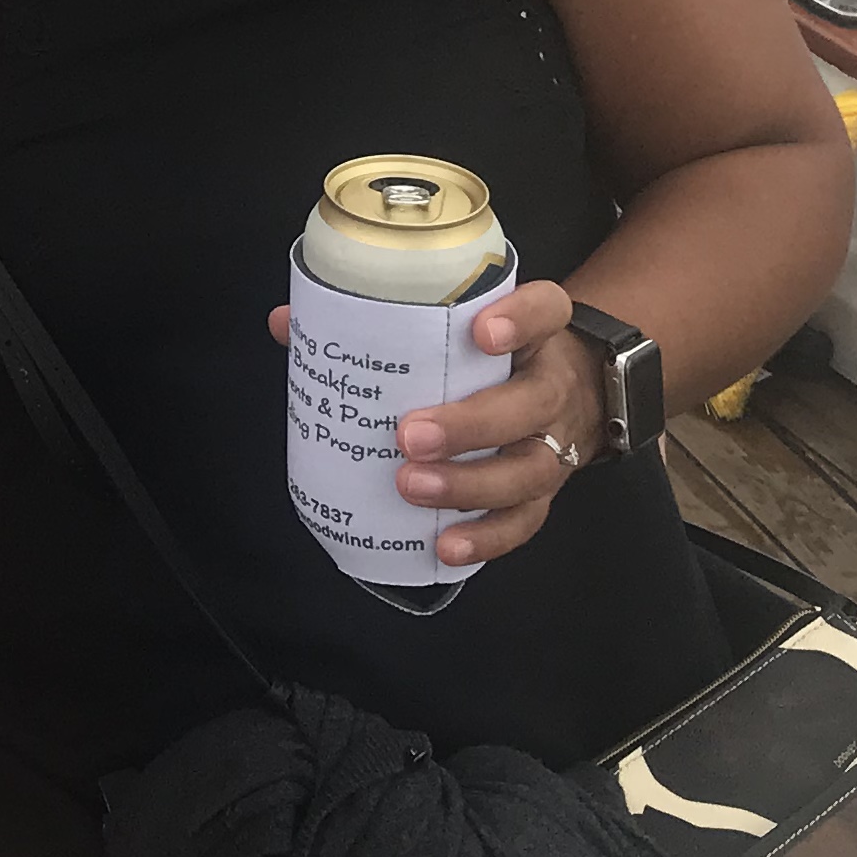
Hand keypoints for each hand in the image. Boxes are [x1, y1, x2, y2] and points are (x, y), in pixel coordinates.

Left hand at [259, 279, 601, 571]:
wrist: (569, 394)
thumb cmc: (487, 356)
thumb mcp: (454, 326)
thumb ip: (376, 319)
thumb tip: (287, 323)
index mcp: (535, 333)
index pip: (545, 311)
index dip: (520, 319)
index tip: (479, 330)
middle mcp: (552, 387)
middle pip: (532, 402)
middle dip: (471, 423)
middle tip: (410, 434)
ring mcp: (553, 444)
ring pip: (529, 469)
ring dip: (469, 485)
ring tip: (411, 487)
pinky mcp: (544, 493)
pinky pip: (524, 521)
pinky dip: (485, 538)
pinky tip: (444, 545)